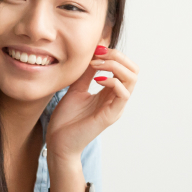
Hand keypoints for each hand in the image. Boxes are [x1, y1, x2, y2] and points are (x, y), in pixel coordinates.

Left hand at [45, 45, 138, 159]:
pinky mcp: (111, 115)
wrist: (58, 142)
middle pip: (133, 70)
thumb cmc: (66, 119)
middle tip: (98, 54)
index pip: (125, 68)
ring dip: (115, 65)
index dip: (114, 54)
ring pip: (132, 79)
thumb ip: (86, 73)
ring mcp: (115, 107)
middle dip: (118, 56)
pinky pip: (123, 94)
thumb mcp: (76, 89)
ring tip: (96, 65)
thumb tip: (93, 54)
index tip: (96, 50)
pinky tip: (97, 79)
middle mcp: (116, 99)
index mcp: (110, 93)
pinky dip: (112, 81)